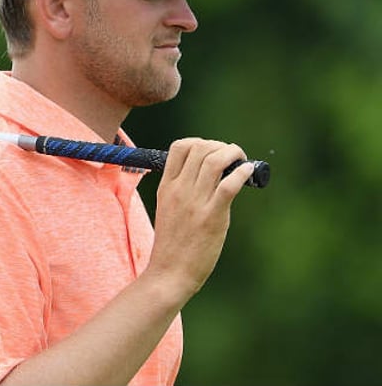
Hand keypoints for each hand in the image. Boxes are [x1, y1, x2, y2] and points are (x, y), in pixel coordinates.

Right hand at [144, 138, 254, 303]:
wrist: (169, 273)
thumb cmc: (172, 245)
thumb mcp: (168, 210)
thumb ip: (182, 191)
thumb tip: (207, 177)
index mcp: (166, 187)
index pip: (180, 147)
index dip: (201, 143)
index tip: (213, 153)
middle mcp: (179, 190)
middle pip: (200, 148)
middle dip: (221, 146)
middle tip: (233, 157)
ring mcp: (195, 203)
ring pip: (215, 161)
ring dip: (233, 154)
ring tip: (242, 162)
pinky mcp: (212, 217)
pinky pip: (229, 185)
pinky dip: (243, 173)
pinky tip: (249, 173)